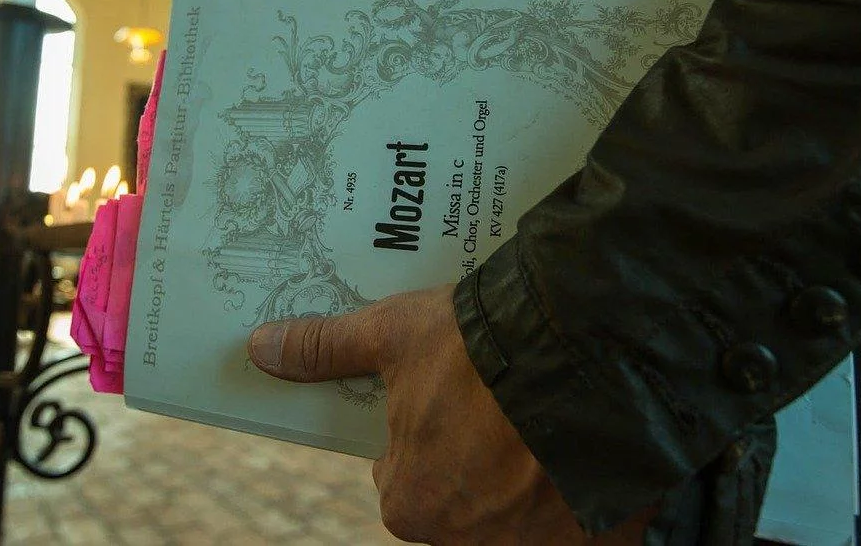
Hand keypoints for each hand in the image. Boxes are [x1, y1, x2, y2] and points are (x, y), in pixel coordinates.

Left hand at [248, 285, 653, 543]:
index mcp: (410, 504)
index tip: (451, 401)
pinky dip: (582, 495)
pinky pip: (582, 525)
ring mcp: (536, 545)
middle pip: (463, 502)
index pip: (402, 481)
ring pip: (521, 514)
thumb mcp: (393, 335)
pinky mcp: (599, 541)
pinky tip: (587, 451)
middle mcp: (468, 540)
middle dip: (478, 464)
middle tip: (500, 406)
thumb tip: (261, 348)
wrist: (584, 350)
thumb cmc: (475, 347)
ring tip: (546, 419)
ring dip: (530, 479)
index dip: (425, 437)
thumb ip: (327, 348)